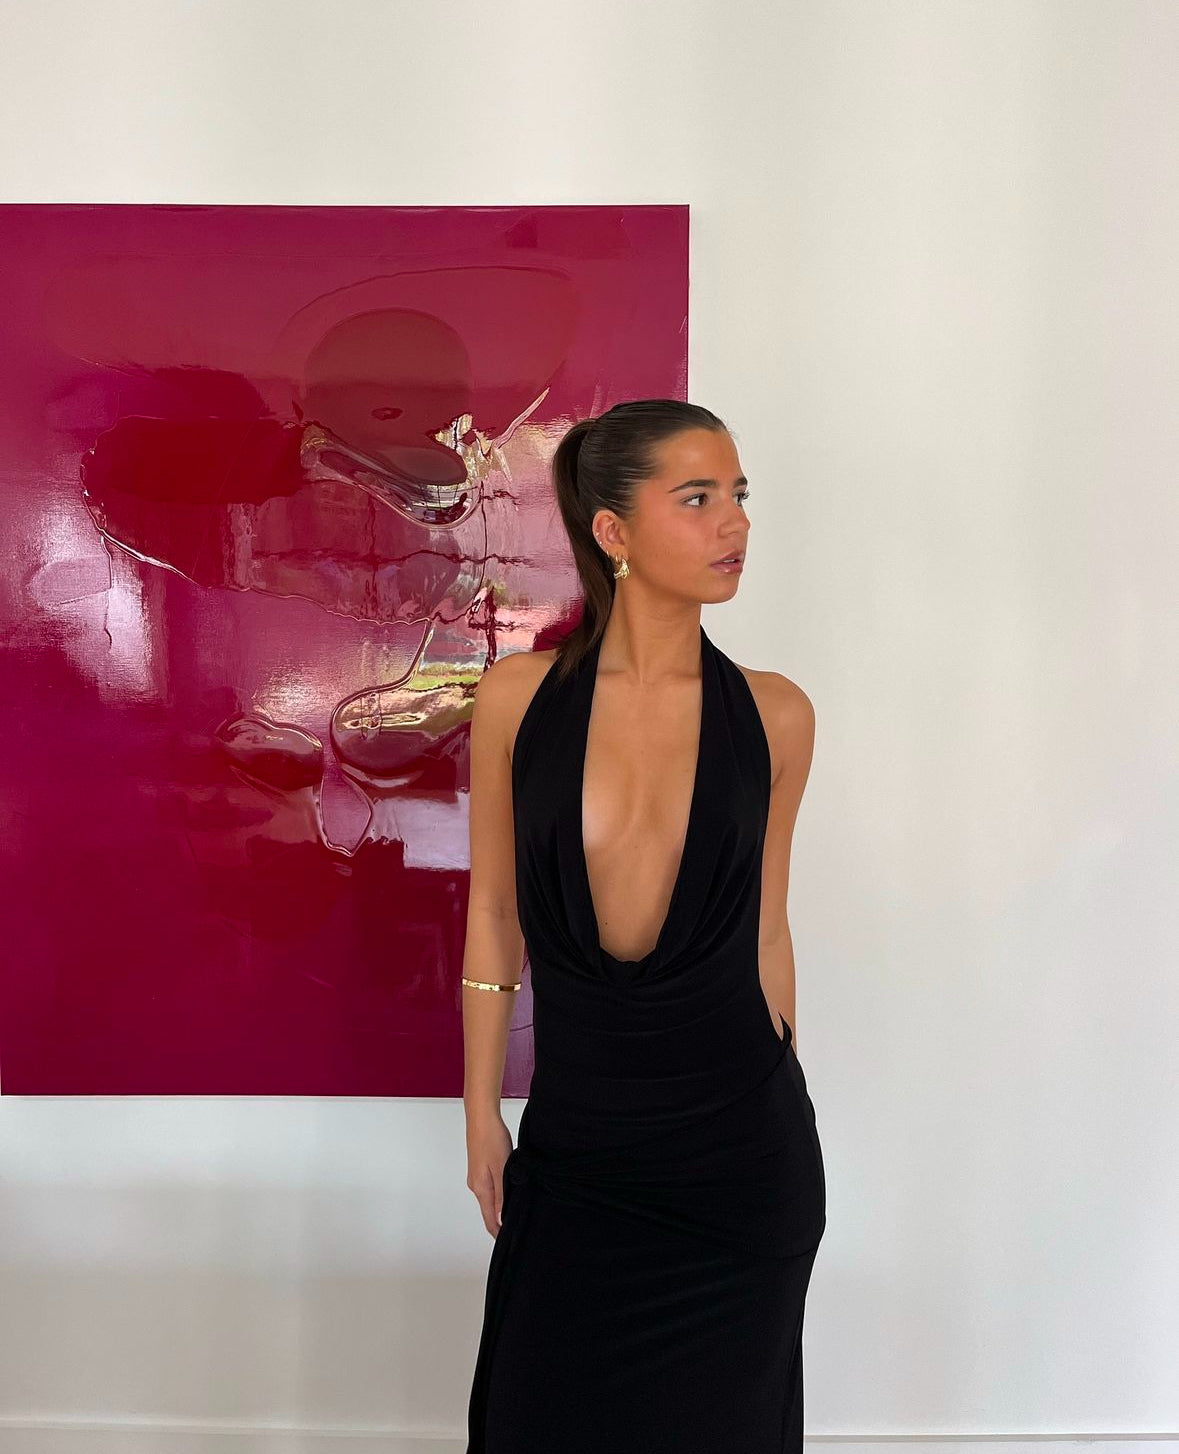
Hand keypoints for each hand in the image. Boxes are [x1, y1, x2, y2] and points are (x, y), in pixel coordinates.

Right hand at [466, 1115, 513, 1236]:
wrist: (481, 1118)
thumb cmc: (491, 1140)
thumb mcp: (502, 1168)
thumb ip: (501, 1195)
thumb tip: (501, 1219)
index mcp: (481, 1189)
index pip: (490, 1220)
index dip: (498, 1233)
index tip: (509, 1243)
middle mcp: (476, 1186)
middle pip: (489, 1212)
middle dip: (501, 1223)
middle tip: (517, 1229)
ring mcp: (477, 1177)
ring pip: (490, 1200)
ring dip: (501, 1209)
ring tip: (516, 1212)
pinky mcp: (480, 1168)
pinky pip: (490, 1188)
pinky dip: (499, 1195)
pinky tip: (509, 1191)